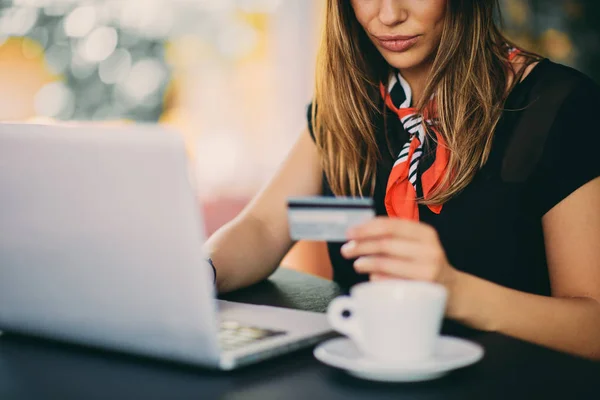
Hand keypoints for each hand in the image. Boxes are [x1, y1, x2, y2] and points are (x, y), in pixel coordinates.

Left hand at [341, 217, 459, 296]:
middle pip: (386, 243)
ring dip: (366, 262)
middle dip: (361, 246)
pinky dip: (378, 278)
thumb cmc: (426, 265)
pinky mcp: (424, 288)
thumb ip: (393, 238)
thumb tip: (357, 235)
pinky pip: (393, 282)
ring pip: (388, 262)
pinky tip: (372, 277)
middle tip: (346, 250)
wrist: (454, 290)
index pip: (390, 225)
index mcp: (424, 233)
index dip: (366, 228)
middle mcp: (428, 248)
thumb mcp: (416, 245)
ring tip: (356, 264)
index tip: (349, 233)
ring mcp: (428, 269)